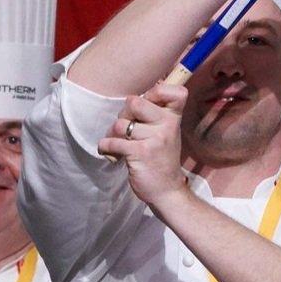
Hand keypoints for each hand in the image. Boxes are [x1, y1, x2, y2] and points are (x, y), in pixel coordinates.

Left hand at [98, 70, 188, 203]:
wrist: (167, 190)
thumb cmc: (161, 158)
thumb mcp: (166, 132)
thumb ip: (156, 112)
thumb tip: (135, 94)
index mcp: (174, 117)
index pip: (174, 91)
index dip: (156, 91)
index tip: (148, 103)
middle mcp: (167, 125)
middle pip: (135, 102)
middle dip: (124, 114)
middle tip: (127, 128)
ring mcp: (155, 139)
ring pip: (120, 124)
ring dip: (113, 134)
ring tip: (119, 143)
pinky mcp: (140, 153)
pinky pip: (113, 142)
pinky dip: (106, 146)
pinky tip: (111, 152)